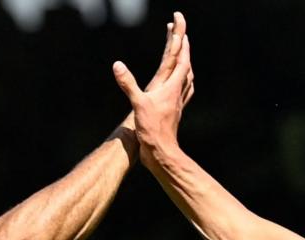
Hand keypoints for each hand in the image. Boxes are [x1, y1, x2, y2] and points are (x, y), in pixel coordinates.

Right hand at [113, 11, 193, 169]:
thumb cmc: (152, 131)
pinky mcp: (174, 112)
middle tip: (180, 31)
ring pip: (187, 78)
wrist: (161, 154)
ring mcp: (177, 103)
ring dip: (185, 63)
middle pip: (186, 63)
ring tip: (183, 55)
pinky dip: (182, 81)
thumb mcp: (138, 105)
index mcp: (171, 87)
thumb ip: (128, 84)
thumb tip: (117, 65)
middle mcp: (178, 92)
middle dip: (184, 45)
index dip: (181, 37)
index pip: (180, 56)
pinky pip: (182, 91)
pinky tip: (176, 85)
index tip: (179, 20)